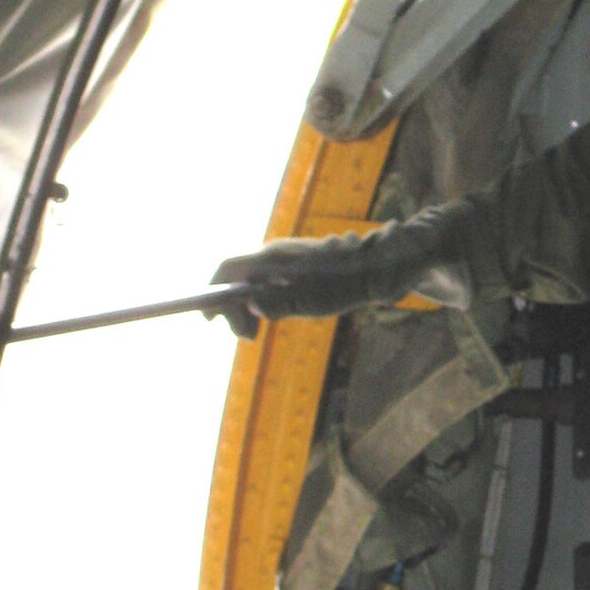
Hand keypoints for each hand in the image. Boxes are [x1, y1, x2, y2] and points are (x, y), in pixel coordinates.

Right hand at [210, 206, 472, 337]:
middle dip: (234, 308)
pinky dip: (264, 299)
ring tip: (259, 331)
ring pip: (253, 281)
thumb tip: (247, 304)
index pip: (226, 270)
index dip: (212, 293)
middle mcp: (274, 253)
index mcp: (272, 259)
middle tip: (250, 337)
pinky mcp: (298, 262)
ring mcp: (286, 256)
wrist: (380, 267)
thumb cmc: (346, 285)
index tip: (210, 320)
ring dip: (250, 307)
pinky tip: (276, 316)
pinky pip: (268, 281)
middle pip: (237, 278)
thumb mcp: (310, 301)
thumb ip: (277, 303)